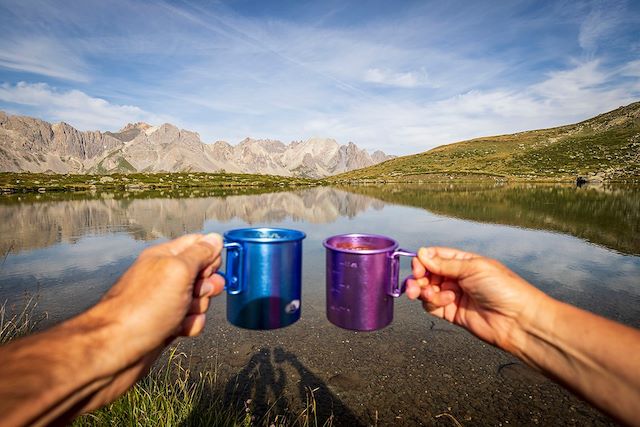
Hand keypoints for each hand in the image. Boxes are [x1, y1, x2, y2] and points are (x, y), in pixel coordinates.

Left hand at [73, 233, 224, 413]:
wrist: (116, 351)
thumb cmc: (143, 308)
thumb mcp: (177, 271)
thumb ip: (199, 253)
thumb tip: (215, 238)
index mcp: (164, 257)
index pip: (197, 244)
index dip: (211, 255)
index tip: (211, 269)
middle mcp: (164, 276)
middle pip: (202, 273)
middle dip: (208, 285)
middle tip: (198, 293)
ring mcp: (164, 301)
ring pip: (199, 299)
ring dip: (200, 307)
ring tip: (183, 315)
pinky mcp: (166, 324)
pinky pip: (191, 320)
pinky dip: (191, 325)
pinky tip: (179, 330)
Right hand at [405, 247, 545, 352]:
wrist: (518, 320)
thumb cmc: (503, 288)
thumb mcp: (473, 268)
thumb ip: (445, 263)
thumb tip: (422, 253)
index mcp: (463, 262)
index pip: (435, 256)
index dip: (423, 260)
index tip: (418, 265)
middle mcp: (457, 277)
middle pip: (428, 273)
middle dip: (419, 276)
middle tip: (416, 281)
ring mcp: (454, 295)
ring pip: (427, 290)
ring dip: (422, 290)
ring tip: (425, 293)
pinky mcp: (452, 313)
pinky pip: (432, 306)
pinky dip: (433, 302)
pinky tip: (446, 301)